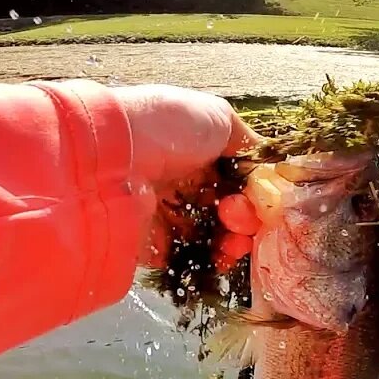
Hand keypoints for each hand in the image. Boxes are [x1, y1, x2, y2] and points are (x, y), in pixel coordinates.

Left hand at [115, 84, 262, 272]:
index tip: (262, 197)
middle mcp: (182, 184)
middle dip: (248, 218)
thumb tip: (265, 166)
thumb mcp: (218, 118)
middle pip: (230, 210)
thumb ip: (247, 142)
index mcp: (197, 153)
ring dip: (235, 241)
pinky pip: (191, 259)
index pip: (237, 180)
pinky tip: (224, 255)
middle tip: (241, 216)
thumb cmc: (168, 126)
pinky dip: (212, 261)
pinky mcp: (154, 245)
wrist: (112, 155)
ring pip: (215, 237)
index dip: (255, 191)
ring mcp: (168, 216)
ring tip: (235, 238)